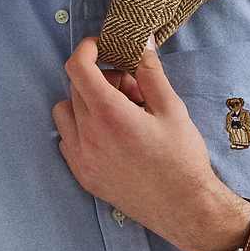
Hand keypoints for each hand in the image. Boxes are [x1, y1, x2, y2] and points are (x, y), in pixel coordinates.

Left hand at [52, 37, 249, 250]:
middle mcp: (88, 136)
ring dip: (86, 103)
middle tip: (133, 90)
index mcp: (110, 115)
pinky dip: (81, 129)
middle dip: (103, 79)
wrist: (184, 208)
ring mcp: (81, 159)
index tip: (103, 47)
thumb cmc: (182, 159)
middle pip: (76, 88)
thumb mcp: (171, 108)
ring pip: (65, 113)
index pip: (78, 67)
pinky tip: (110, 135)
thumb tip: (142, 42)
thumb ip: (150, 71)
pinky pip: (66, 140)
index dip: (88, 49)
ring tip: (119, 113)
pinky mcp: (83, 176)